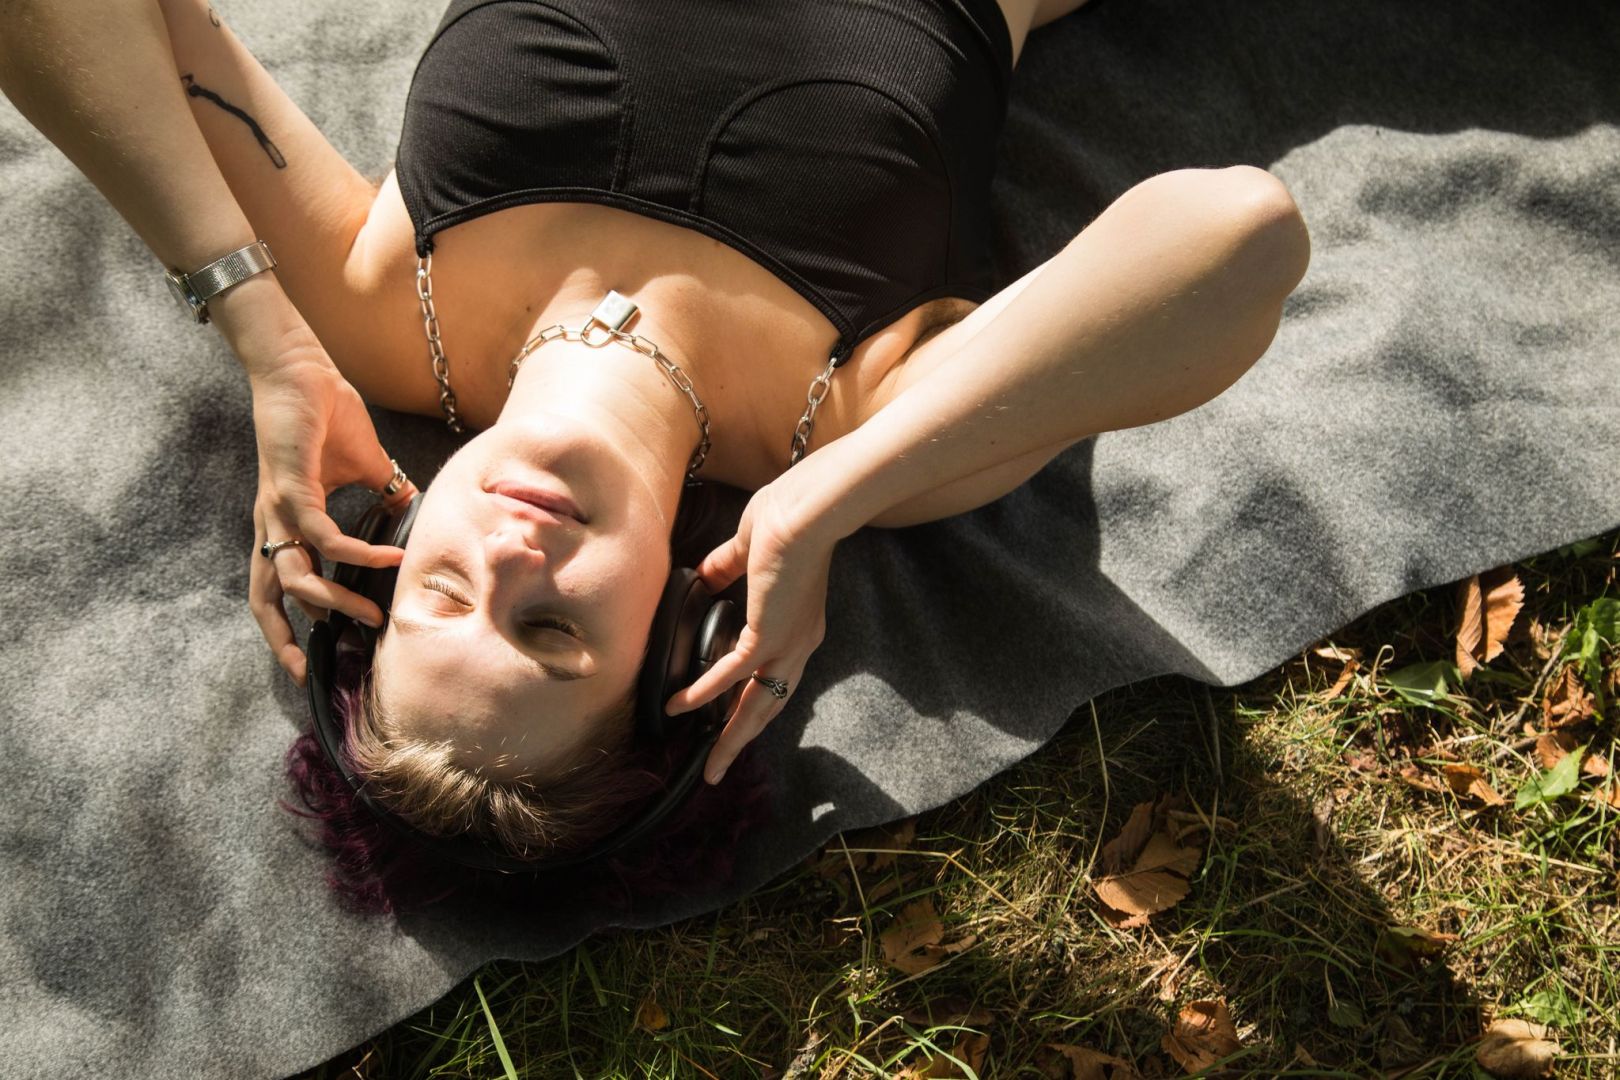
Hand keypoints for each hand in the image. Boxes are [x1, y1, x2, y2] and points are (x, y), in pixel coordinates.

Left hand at [244, 325, 419, 684]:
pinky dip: (356, 553)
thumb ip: (389, 498)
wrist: (303, 371)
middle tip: (310, 671)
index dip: (287, 624)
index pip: (276, 585)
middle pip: (265, 595)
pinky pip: (325, 536)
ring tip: (373, 613)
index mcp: (287, 523)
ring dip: (334, 601)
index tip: (312, 659)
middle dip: (283, 638)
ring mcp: (280, 509)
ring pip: (297, 576)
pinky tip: (387, 557)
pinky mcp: (291, 489)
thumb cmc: (328, 415)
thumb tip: (421, 514)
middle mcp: (275, 524)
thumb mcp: (367, 468)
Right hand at [662, 472, 842, 783]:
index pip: (776, 673)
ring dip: (732, 738)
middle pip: (770, 705)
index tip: (732, 719)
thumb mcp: (749, 549)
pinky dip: (704, 692)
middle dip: (742, 738)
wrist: (809, 507)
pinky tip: (679, 706)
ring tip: (710, 767)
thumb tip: (703, 578)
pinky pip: (730, 673)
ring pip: (757, 705)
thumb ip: (728, 567)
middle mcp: (800, 641)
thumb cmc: (788, 515)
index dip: (752, 698)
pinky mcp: (768, 634)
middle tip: (719, 767)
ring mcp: (787, 642)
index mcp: (799, 622)